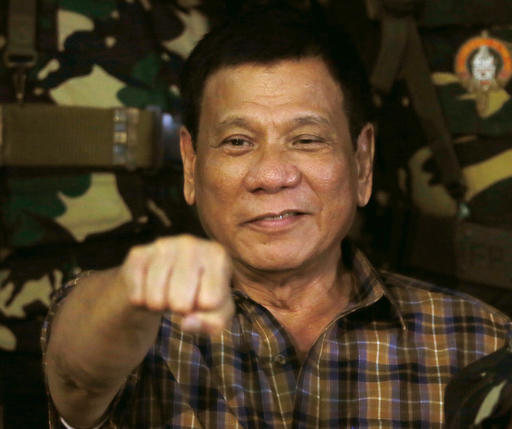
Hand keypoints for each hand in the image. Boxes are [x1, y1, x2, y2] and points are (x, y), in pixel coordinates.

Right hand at [117, 235, 233, 334]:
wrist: (166, 278)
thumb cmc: (200, 294)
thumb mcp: (216, 312)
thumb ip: (212, 323)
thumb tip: (187, 323)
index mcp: (217, 255)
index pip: (211, 302)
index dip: (204, 309)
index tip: (203, 296)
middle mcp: (190, 244)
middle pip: (181, 303)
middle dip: (180, 309)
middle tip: (182, 297)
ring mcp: (161, 246)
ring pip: (156, 300)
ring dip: (159, 305)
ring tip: (166, 292)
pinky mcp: (137, 254)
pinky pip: (136, 296)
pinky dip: (141, 301)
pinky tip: (150, 288)